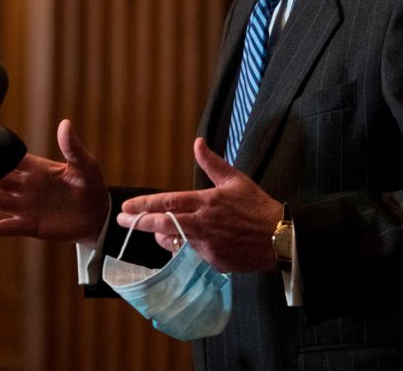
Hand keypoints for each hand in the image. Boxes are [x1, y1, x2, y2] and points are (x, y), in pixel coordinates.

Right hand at [0, 119, 109, 243]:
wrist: (98, 216)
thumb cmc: (92, 187)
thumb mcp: (84, 165)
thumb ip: (72, 147)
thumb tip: (65, 124)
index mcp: (38, 169)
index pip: (12, 159)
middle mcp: (27, 187)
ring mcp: (26, 206)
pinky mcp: (30, 225)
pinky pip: (9, 227)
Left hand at [117, 138, 280, 272]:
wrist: (280, 238)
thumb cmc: (258, 207)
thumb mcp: (236, 180)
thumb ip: (212, 162)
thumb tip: (197, 142)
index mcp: (206, 202)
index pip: (168, 203)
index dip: (144, 206)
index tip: (126, 207)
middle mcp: (202, 225)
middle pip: (162, 225)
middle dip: (139, 223)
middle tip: (122, 221)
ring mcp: (206, 245)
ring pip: (173, 242)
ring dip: (161, 236)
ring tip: (157, 231)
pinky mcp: (213, 261)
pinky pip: (191, 254)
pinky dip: (185, 247)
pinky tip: (186, 242)